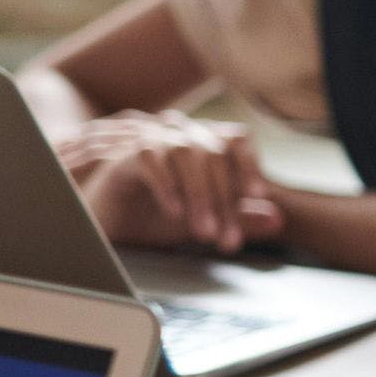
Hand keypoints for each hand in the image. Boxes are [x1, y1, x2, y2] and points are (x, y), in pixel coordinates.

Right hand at [56, 110, 281, 252]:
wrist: (96, 222)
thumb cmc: (148, 218)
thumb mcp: (200, 221)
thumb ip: (238, 218)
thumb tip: (279, 220)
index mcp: (201, 145)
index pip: (236, 139)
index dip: (250, 164)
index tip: (260, 197)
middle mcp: (177, 136)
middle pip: (215, 152)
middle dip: (225, 200)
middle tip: (228, 241)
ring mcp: (149, 140)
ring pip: (187, 153)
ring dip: (200, 196)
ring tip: (204, 233)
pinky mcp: (120, 154)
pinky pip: (149, 158)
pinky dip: (166, 186)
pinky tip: (174, 213)